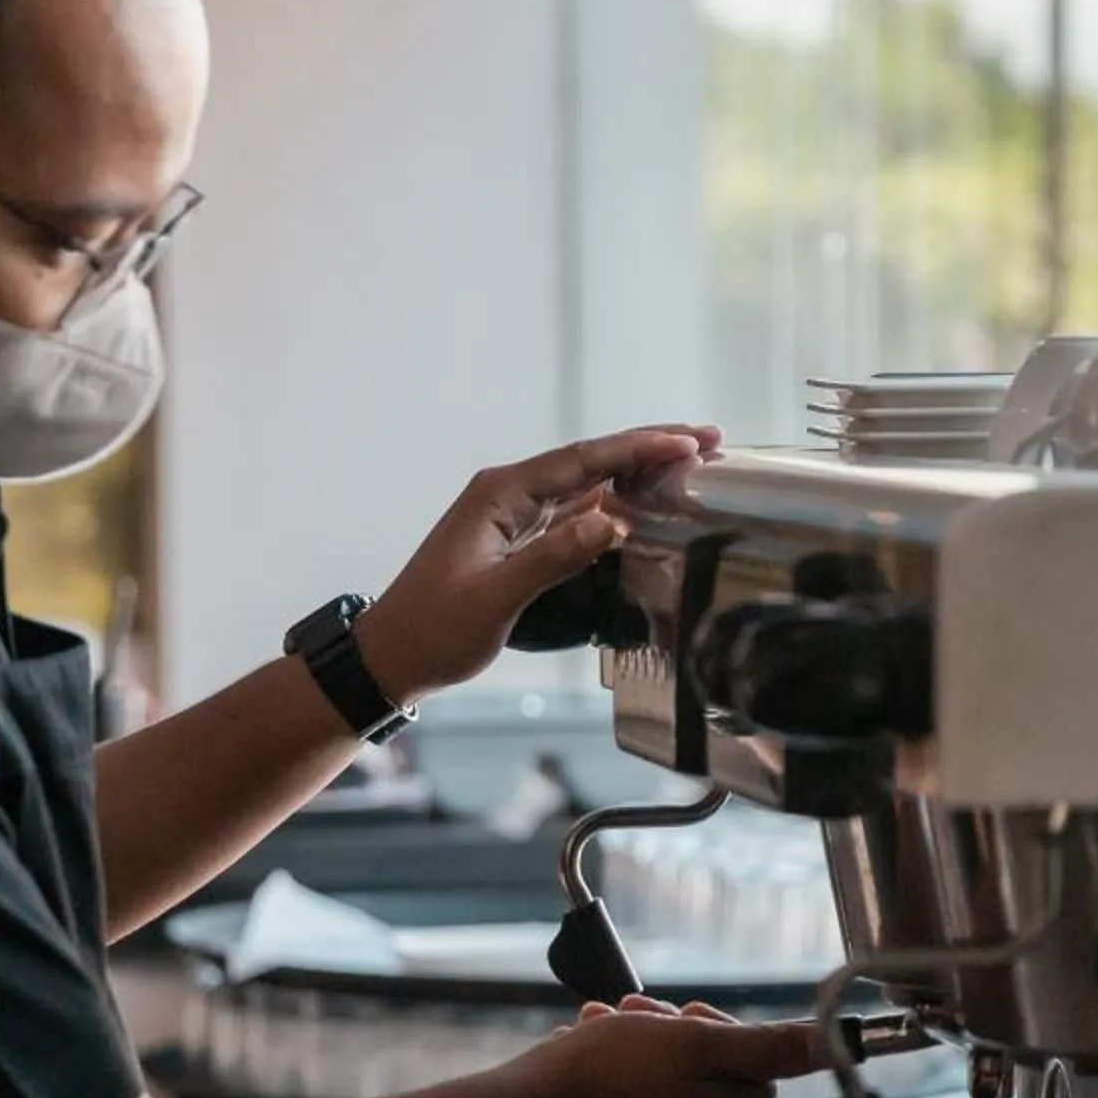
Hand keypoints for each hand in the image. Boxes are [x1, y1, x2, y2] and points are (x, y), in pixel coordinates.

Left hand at [356, 425, 720, 702]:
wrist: (391, 656)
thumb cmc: (433, 629)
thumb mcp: (494, 597)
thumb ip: (552, 557)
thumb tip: (611, 521)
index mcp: (500, 495)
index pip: (582, 460)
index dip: (638, 448)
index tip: (687, 442)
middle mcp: (507, 496)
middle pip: (590, 462)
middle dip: (648, 449)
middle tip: (706, 440)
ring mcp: (512, 518)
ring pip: (586, 486)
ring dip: (635, 474)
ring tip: (688, 465)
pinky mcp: (516, 542)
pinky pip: (574, 514)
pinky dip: (612, 505)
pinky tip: (641, 507)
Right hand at [514, 999, 819, 1097]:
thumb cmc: (604, 1074)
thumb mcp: (695, 1043)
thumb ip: (769, 1046)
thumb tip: (837, 1044)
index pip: (755, 1068)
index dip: (716, 1032)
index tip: (680, 1017)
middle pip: (709, 1078)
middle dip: (672, 1039)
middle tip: (635, 1019)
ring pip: (666, 1089)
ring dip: (638, 1050)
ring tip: (602, 1030)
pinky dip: (614, 1082)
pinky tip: (585, 1060)